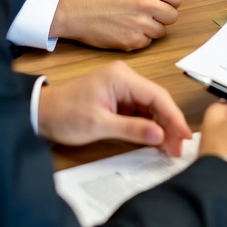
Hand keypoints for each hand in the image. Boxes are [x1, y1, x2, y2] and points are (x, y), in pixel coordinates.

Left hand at [37, 61, 191, 153]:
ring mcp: (121, 88)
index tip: (185, 135)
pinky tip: (155, 141)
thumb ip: (132, 129)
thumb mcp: (99, 125)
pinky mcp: (117, 98)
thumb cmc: (65, 114)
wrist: (40, 113)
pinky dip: (148, 126)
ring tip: (170, 148)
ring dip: (160, 127)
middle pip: (157, 101)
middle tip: (178, 148)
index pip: (157, 96)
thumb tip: (161, 136)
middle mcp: (125, 78)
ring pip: (150, 107)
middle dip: (169, 125)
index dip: (174, 117)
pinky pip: (139, 111)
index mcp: (121, 78)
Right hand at [51, 0, 182, 49]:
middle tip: (147, 15)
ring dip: (151, 29)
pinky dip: (139, 39)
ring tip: (133, 22)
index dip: (169, 1)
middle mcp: (146, 2)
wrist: (73, 9)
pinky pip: (147, 42)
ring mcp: (140, 23)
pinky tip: (124, 30)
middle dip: (162, 16)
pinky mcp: (132, 41)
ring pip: (161, 31)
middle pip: (172, 15)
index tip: (161, 4)